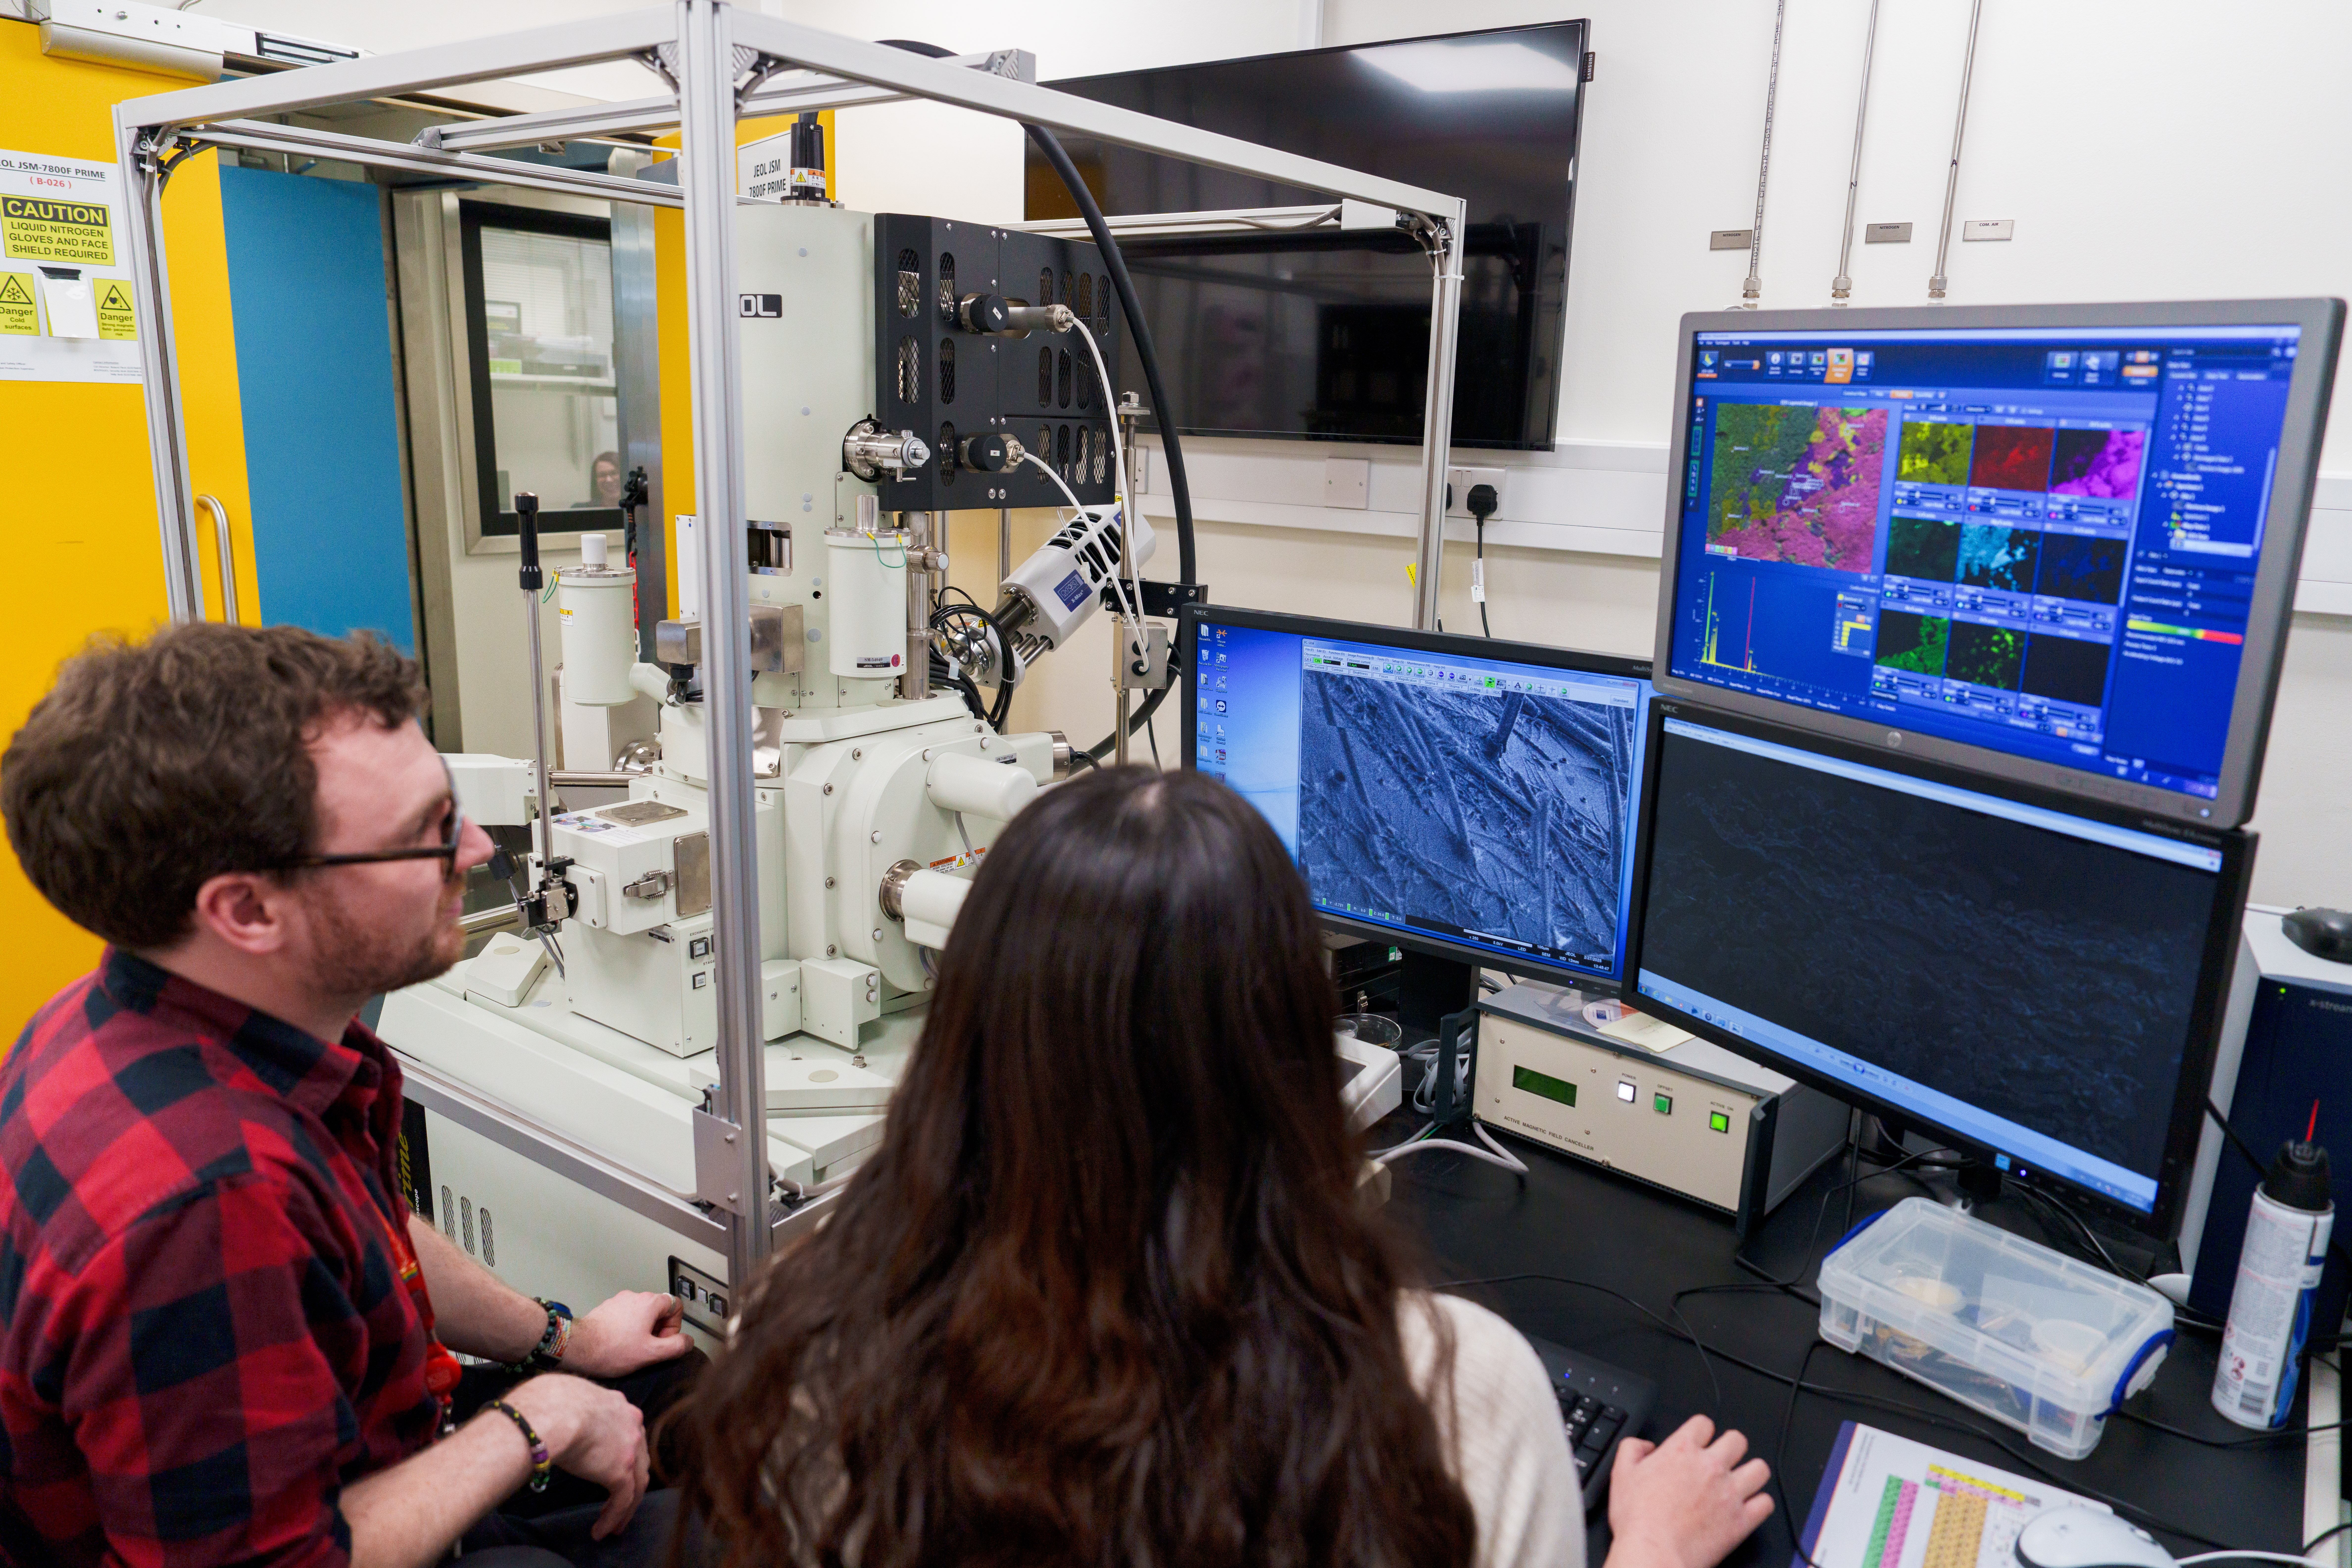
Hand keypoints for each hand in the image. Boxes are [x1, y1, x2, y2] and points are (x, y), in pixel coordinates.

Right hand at [501, 1373, 650, 1539]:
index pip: (627, 1433)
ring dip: (625, 1507)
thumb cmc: (547, 1402)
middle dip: (630, 1481)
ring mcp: (630, 1448)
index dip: (621, 1453)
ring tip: (613, 1526)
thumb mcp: (569, 1398)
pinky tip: (601, 1530)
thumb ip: (573, 1411)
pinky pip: (623, 1500)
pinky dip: (614, 1517)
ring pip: (636, 1483)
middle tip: (618, 1501)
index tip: (608, 1468)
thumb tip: (556, 1420)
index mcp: (618, 1405)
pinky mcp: (621, 1470)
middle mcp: (632, 1424)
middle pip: (638, 1458)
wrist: (552, 1412)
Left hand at [561, 1290, 690, 1378]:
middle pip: (658, 1309)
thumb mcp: (651, 1353)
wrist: (577, 1347)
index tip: (662, 1341)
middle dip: (658, 1328)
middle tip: (648, 1347)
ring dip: (642, 1328)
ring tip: (631, 1347)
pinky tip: (618, 1343)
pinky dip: (627, 1327)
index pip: (675, 1305)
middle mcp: (634, 1296)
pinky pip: (625, 1315)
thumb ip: (676, 1346)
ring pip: (641, 1313)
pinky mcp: (606, 1308)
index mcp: (649, 1302)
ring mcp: (618, 1301)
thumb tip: (687, 1341)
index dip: (674, 1325)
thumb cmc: (612, 1349)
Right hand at [1606, 1415, 1774, 1567]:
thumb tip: (1645, 1445)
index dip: (1701, 1432)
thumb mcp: (1621, 1474)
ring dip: (1750, 1472)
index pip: (1704, 1423)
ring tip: (1740, 1481)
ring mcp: (1730, 1493)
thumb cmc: (1638, 1519)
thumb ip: (1632, 1449)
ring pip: (1759, 1469)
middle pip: (1737, 1440)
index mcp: (1682, 1450)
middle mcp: (1710, 1467)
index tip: (1699, 1443)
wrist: (1653, 1552)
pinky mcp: (1742, 1520)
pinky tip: (1747, 1507)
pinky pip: (1766, 1503)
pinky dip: (1759, 1504)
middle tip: (1722, 1460)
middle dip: (1730, 1447)